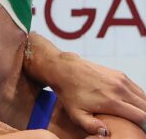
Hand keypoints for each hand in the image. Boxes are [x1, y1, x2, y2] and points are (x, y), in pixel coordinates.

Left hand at [24, 32, 145, 134]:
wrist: (65, 70)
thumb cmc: (69, 93)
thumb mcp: (75, 113)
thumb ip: (90, 126)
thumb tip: (105, 132)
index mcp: (111, 101)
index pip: (140, 117)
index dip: (142, 126)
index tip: (138, 131)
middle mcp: (119, 89)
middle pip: (145, 107)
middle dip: (144, 117)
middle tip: (138, 124)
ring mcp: (121, 80)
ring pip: (143, 97)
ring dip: (143, 107)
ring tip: (137, 115)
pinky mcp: (119, 74)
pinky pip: (137, 88)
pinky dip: (139, 98)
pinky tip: (133, 104)